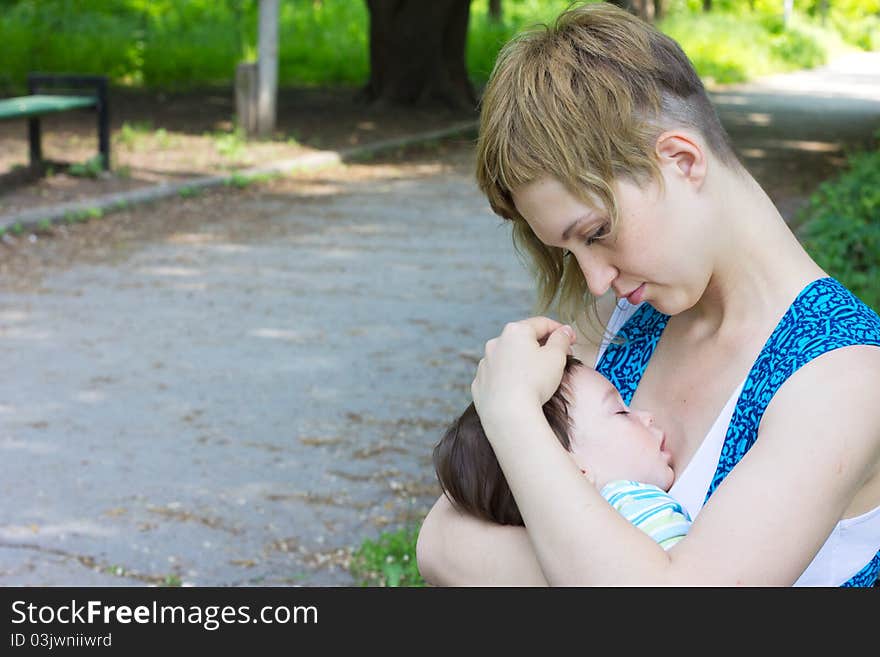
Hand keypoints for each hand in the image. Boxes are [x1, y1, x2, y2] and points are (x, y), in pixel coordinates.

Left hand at [471, 317, 575, 434]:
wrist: (509, 414)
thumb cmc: (535, 382)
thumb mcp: (557, 356)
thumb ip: (561, 339)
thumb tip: (564, 331)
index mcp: (515, 331)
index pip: (541, 323)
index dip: (560, 330)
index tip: (571, 340)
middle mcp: (496, 343)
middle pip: (523, 339)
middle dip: (541, 346)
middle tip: (558, 358)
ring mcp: (485, 363)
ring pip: (508, 357)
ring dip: (523, 361)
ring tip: (538, 376)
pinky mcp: (479, 382)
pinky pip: (498, 376)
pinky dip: (509, 378)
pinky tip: (520, 389)